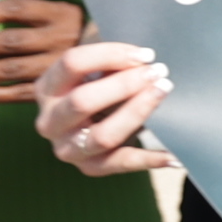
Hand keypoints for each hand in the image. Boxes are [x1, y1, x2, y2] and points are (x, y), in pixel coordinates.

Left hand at [0, 0, 84, 111]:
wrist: (127, 62)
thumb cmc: (83, 35)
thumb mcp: (63, 16)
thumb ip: (31, 18)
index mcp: (61, 12)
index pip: (13, 9)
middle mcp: (63, 37)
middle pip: (5, 41)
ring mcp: (62, 65)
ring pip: (9, 69)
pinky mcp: (62, 90)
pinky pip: (22, 94)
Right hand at [35, 40, 173, 182]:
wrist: (91, 124)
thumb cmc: (99, 85)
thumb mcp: (97, 68)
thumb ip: (111, 59)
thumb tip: (144, 56)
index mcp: (47, 89)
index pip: (72, 64)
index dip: (111, 54)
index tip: (146, 54)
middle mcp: (50, 122)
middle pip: (82, 101)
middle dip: (125, 84)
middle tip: (158, 72)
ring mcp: (68, 148)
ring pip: (103, 135)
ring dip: (137, 112)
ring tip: (164, 91)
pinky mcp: (91, 167)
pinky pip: (123, 163)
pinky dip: (150, 159)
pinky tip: (175, 155)